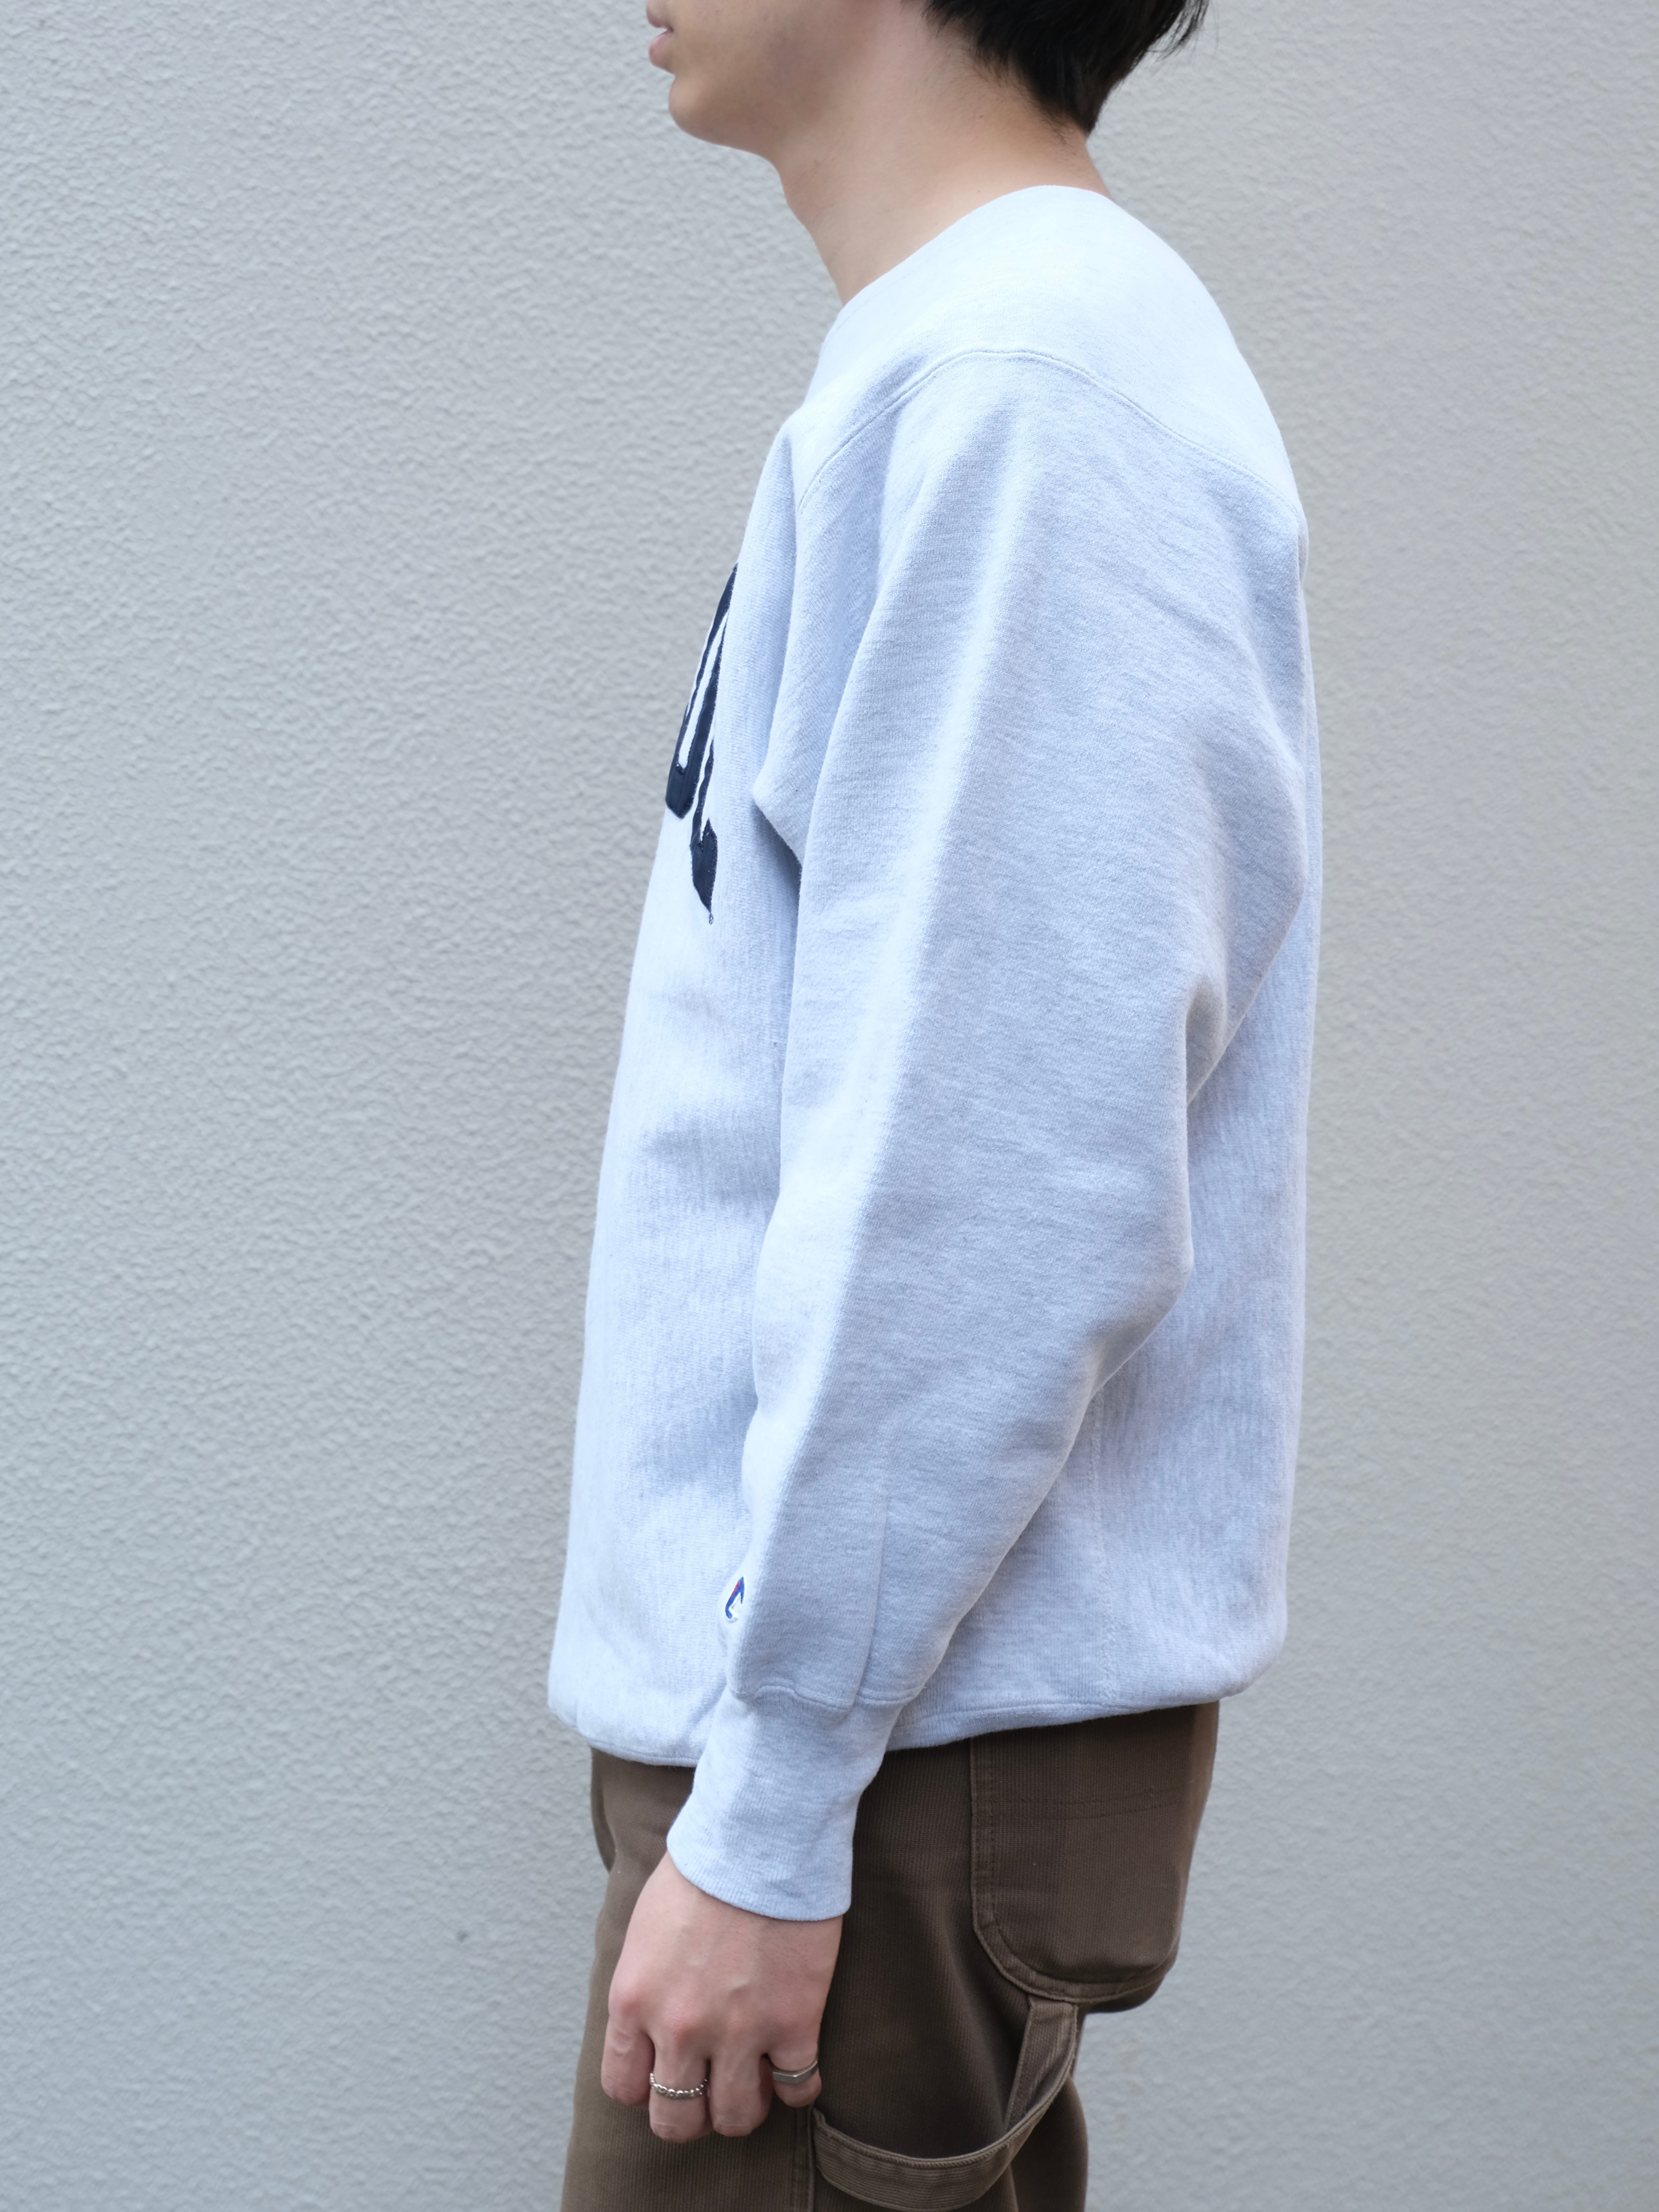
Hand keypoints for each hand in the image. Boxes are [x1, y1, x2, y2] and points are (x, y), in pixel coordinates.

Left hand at [601, 1849, 841, 2141]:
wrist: (759, 1835)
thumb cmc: (702, 1868)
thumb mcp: (645, 1929)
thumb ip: (642, 1985)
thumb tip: (646, 2024)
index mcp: (634, 2000)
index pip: (623, 2087)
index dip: (646, 2088)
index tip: (666, 2074)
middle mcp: (679, 2027)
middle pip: (675, 2121)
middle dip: (692, 2114)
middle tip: (710, 2090)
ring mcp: (738, 2031)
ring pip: (736, 2117)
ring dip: (743, 2105)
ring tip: (753, 2081)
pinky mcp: (794, 2023)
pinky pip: (796, 2089)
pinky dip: (797, 2087)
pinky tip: (796, 2066)